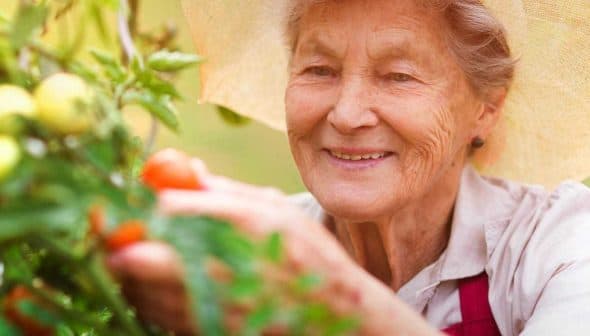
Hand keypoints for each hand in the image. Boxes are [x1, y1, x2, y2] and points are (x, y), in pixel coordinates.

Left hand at [108, 159, 441, 334]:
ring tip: (132, 252)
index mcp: (240, 224)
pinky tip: (155, 282)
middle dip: (114, 240)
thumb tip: (181, 170)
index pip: (165, 209)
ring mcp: (213, 303)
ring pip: (138, 288)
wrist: (336, 314)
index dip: (131, 202)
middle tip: (109, 229)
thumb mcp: (276, 210)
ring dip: (125, 268)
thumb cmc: (307, 254)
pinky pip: (155, 313)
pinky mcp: (208, 329)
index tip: (115, 199)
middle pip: (137, 255)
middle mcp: (221, 264)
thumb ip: (226, 191)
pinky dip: (144, 295)